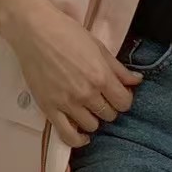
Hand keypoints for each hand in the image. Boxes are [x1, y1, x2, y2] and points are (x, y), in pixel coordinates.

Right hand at [3, 0, 143, 147]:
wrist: (34, 31)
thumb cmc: (66, 33)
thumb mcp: (98, 47)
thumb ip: (118, 69)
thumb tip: (137, 81)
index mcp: (101, 77)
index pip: (124, 102)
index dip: (124, 99)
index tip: (119, 94)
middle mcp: (86, 94)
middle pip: (109, 115)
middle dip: (109, 107)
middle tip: (102, 98)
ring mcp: (67, 103)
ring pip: (92, 126)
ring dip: (94, 119)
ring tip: (88, 109)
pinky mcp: (49, 109)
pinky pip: (68, 136)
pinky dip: (78, 139)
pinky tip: (82, 134)